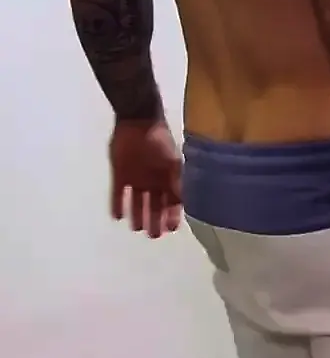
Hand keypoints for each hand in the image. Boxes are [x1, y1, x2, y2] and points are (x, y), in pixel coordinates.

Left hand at [109, 120, 180, 238]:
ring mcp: (136, 178)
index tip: (171, 229)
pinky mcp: (120, 175)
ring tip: (137, 228)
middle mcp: (153, 181)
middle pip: (155, 205)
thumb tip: (184, 201)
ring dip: (138, 215)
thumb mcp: (171, 161)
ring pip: (138, 202)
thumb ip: (177, 181)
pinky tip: (117, 216)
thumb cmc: (158, 140)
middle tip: (154, 235)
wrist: (137, 121)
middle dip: (156, 220)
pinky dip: (118, 204)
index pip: (173, 201)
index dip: (172, 215)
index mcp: (168, 177)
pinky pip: (118, 193)